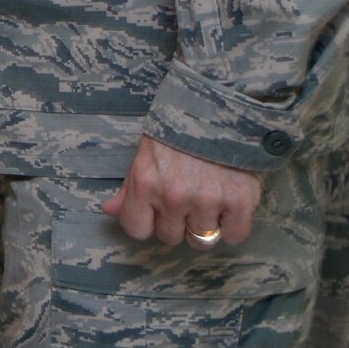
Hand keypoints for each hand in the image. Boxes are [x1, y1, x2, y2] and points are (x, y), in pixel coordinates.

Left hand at [102, 134, 261, 247]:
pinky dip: (233, 225)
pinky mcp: (239, 201)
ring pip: (203, 240)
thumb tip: (109, 210)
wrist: (218, 107)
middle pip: (171, 237)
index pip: (137, 230)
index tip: (157, 211)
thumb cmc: (176, 131)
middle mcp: (173, 196)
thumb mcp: (145, 154)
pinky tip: (229, 204)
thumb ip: (128, 188)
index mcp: (145, 183)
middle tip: (187, 198)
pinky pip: (234, 235)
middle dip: (177, 222)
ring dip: (205, 225)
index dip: (147, 222)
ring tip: (208, 199)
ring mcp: (207, 200)